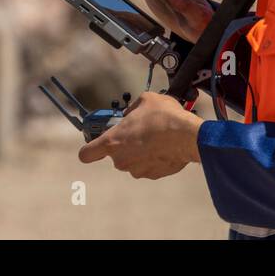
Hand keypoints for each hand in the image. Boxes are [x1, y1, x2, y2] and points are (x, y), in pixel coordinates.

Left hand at [78, 92, 202, 178]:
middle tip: (140, 132)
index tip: (95, 145)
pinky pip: (149, 166)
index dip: (89, 150)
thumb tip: (131, 113)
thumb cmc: (163, 117)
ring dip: (141, 152)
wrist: (187, 136)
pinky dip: (155, 158)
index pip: (86, 154)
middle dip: (126, 145)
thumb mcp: (145, 100)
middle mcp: (121, 160)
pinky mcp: (153, 175)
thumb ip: (132, 108)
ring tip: (156, 137)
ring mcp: (137, 170)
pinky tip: (165, 146)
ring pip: (134, 161)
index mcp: (112, 142)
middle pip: (116, 155)